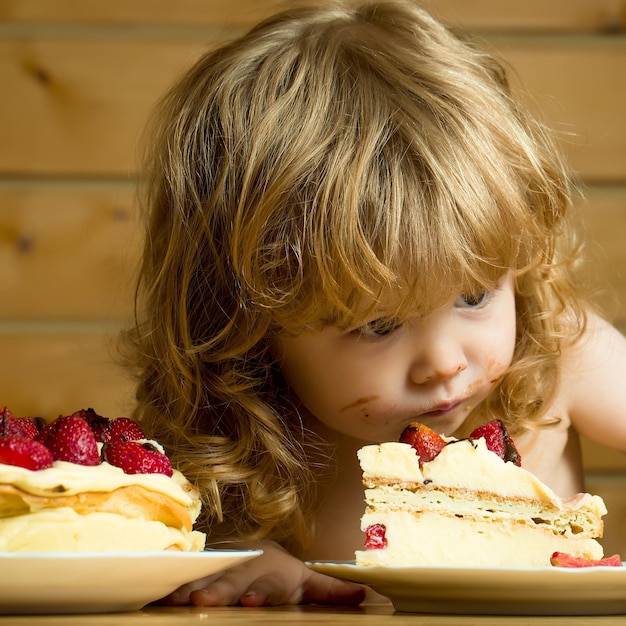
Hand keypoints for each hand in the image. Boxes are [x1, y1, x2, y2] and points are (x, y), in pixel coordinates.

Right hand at [162, 540, 365, 606]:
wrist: (251, 549)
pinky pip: (182, 580)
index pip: (263, 585)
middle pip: (229, 581)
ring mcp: (218, 572)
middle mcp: (241, 570)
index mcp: (268, 574)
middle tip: (202, 601)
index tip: (253, 602)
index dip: (258, 593)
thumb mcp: (305, 581)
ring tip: (172, 600)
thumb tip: (366, 596)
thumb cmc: (280, 572)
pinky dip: (168, 588)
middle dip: (217, 590)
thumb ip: (331, 591)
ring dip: (186, 588)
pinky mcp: (199, 576)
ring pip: (202, 578)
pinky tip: (154, 597)